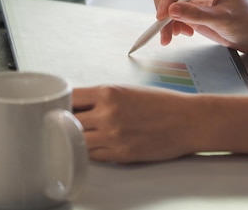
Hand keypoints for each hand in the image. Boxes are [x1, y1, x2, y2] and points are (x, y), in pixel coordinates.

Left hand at [73, 85, 197, 162]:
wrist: (189, 121)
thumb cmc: (164, 104)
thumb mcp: (129, 91)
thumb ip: (103, 98)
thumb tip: (78, 106)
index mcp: (109, 93)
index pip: (69, 98)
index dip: (61, 103)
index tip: (59, 107)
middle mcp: (107, 114)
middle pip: (67, 121)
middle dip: (64, 122)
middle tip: (64, 124)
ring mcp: (113, 136)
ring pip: (76, 141)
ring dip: (75, 139)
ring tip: (79, 137)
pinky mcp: (120, 154)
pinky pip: (92, 156)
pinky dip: (90, 151)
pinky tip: (95, 146)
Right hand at [153, 0, 247, 52]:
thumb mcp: (224, 19)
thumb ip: (197, 15)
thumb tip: (172, 11)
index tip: (162, 16)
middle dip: (164, 12)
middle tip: (164, 33)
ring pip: (170, 5)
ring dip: (168, 21)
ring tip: (175, 36)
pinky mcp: (196, 12)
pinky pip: (176, 15)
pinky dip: (174, 25)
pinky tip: (185, 34)